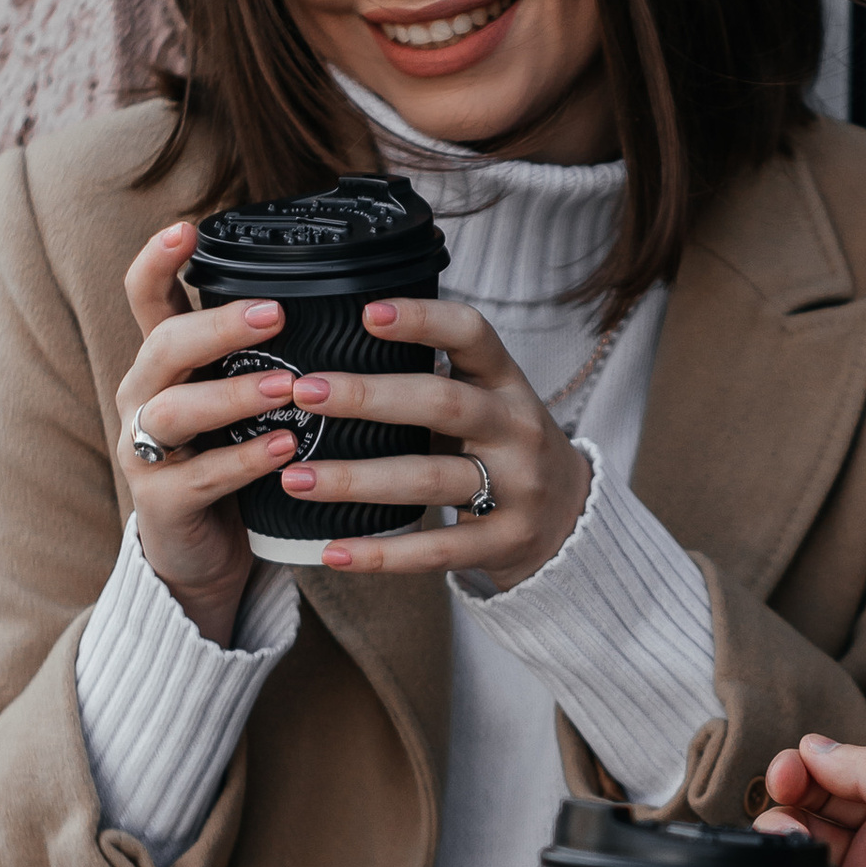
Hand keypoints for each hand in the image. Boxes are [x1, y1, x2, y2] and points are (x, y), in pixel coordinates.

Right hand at [115, 221, 301, 640]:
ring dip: (233, 395)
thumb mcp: (243, 400)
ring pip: (174, 411)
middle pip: (164, 346)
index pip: (147, 298)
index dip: (158, 260)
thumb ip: (267, 356)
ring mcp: (145, 451)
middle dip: (218, 326)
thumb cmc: (232, 462)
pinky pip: (199, 476)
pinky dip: (243, 461)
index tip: (188, 227)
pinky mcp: (161, 502)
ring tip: (287, 388)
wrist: (204, 554)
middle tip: (277, 313)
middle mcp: (145, 397)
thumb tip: (342, 298)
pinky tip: (285, 449)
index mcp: (165, 364)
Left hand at [270, 294, 593, 591]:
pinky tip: (333, 551)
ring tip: (295, 478)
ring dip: (356, 480)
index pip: (473, 334)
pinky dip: (383, 554)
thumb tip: (332, 353)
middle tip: (305, 393)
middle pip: (444, 404)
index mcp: (507, 382)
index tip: (367, 313)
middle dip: (369, 397)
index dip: (424, 320)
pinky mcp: (505, 542)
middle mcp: (516, 428)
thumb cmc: (502, 447)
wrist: (570, 519)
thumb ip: (430, 380)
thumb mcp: (485, 401)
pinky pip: (438, 550)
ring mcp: (516, 488)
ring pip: (430, 479)